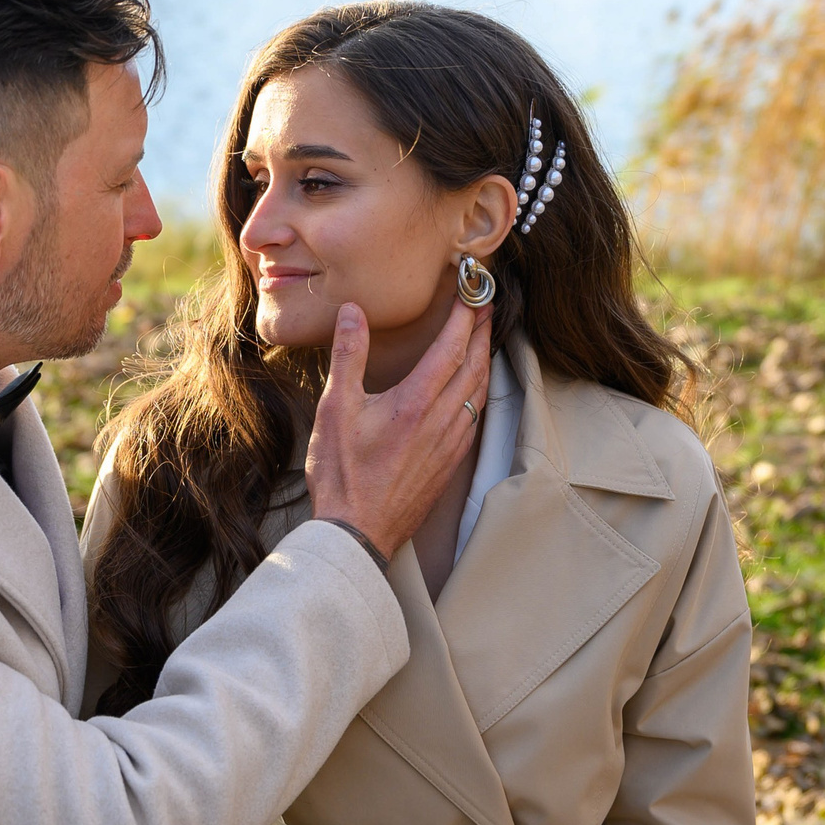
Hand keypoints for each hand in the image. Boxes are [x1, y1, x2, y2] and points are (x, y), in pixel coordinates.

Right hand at [304, 300, 491, 561]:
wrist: (358, 532)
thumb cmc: (342, 474)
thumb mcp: (336, 408)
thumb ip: (348, 355)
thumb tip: (354, 312)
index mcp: (417, 401)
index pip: (451, 347)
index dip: (465, 316)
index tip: (474, 293)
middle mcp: (443, 420)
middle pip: (474, 366)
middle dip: (483, 332)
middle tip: (488, 306)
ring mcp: (450, 444)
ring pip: (478, 392)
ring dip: (484, 361)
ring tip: (484, 341)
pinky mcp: (450, 464)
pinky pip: (474, 418)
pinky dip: (478, 392)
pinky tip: (472, 392)